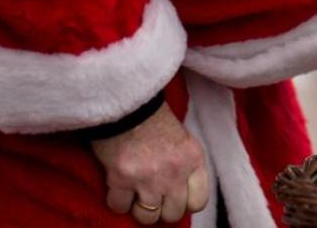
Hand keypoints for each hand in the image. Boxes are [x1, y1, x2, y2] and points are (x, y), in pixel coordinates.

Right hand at [91, 103, 210, 224]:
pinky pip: (119, 207)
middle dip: (162, 209)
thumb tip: (182, 192)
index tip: (175, 196)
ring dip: (140, 208)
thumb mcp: (183, 139)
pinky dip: (117, 201)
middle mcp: (174, 173)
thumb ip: (186, 166)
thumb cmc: (154, 117)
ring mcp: (147, 178)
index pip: (199, 202)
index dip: (185, 203)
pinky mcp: (121, 179)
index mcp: (193, 160)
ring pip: (147, 216)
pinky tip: (118, 188)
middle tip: (153, 196)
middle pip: (173, 214)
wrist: (126, 100)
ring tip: (136, 195)